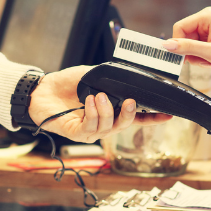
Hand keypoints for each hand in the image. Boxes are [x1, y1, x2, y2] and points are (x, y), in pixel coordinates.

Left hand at [27, 66, 170, 143]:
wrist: (42, 89)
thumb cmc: (66, 84)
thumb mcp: (94, 76)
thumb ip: (112, 79)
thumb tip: (129, 77)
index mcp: (111, 111)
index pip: (136, 118)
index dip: (152, 118)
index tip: (168, 115)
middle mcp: (103, 124)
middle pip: (125, 125)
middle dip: (131, 114)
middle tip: (131, 101)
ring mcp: (90, 131)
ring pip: (108, 127)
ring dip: (106, 110)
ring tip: (99, 95)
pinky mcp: (76, 134)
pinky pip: (91, 127)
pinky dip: (93, 113)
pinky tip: (89, 101)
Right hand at [161, 6, 210, 73]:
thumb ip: (188, 48)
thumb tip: (167, 45)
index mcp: (206, 16)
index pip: (179, 28)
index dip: (179, 45)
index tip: (186, 59)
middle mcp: (206, 18)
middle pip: (184, 38)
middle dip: (192, 53)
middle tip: (205, 62)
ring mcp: (209, 27)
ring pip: (190, 45)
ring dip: (199, 57)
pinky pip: (197, 47)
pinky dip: (203, 57)